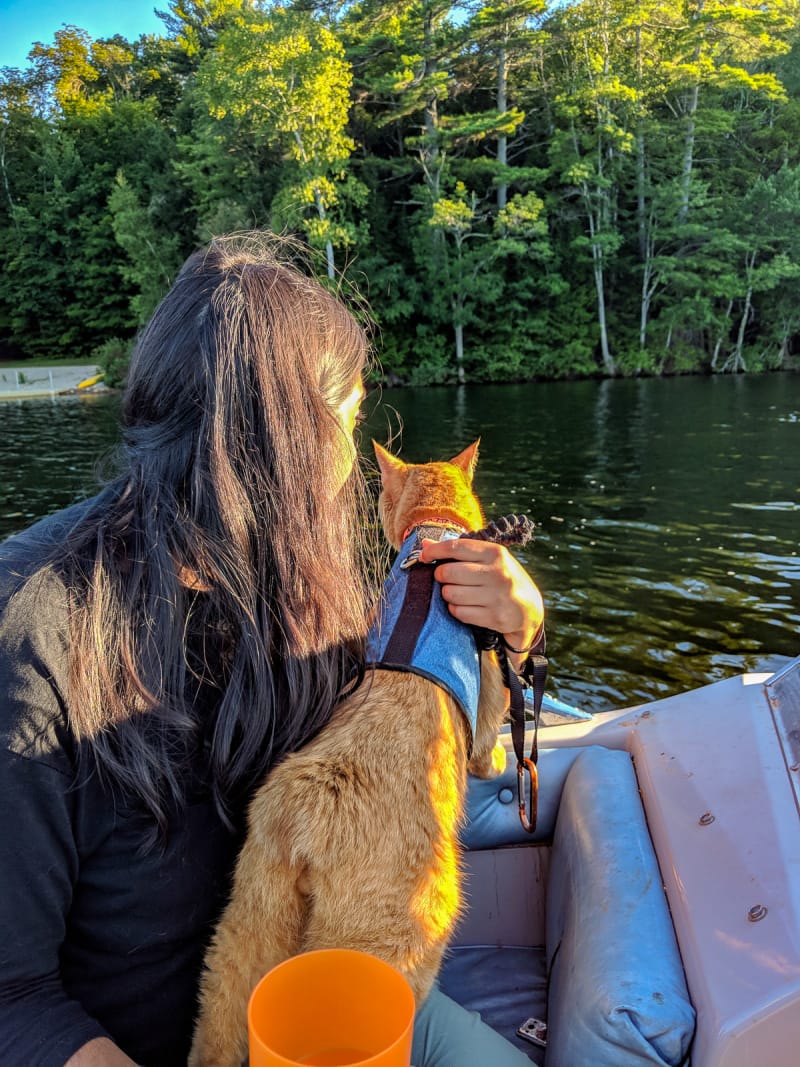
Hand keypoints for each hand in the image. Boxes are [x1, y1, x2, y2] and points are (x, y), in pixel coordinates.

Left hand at [418, 538, 543, 671]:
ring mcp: (497, 596)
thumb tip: (425, 544)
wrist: (529, 609)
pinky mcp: (494, 617)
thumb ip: (459, 551)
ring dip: (448, 594)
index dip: (434, 551)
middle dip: (441, 576)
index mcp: (496, 553)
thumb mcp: (488, 559)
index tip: (424, 556)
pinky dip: (456, 609)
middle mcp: (498, 573)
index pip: (455, 547)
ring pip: (450, 594)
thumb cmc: (503, 578)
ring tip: (459, 592)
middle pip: (448, 572)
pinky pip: (458, 612)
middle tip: (446, 578)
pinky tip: (466, 605)